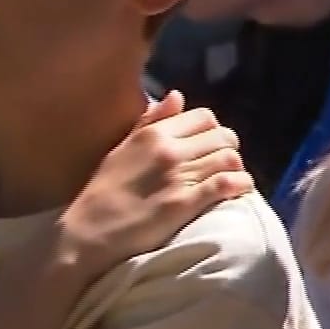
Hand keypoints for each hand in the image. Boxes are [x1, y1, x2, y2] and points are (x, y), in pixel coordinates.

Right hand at [52, 91, 250, 278]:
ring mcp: (178, 176)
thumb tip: (177, 95)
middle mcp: (168, 149)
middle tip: (222, 165)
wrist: (88, 233)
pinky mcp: (185, 203)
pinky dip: (240, 185)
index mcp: (152, 133)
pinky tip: (240, 191)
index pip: (203, 117)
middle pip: (222, 136)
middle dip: (228, 149)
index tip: (209, 146)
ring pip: (229, 158)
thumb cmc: (103, 193)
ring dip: (236, 168)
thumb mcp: (122, 149)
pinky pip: (227, 184)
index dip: (213, 131)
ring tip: (231, 179)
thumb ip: (151, 121)